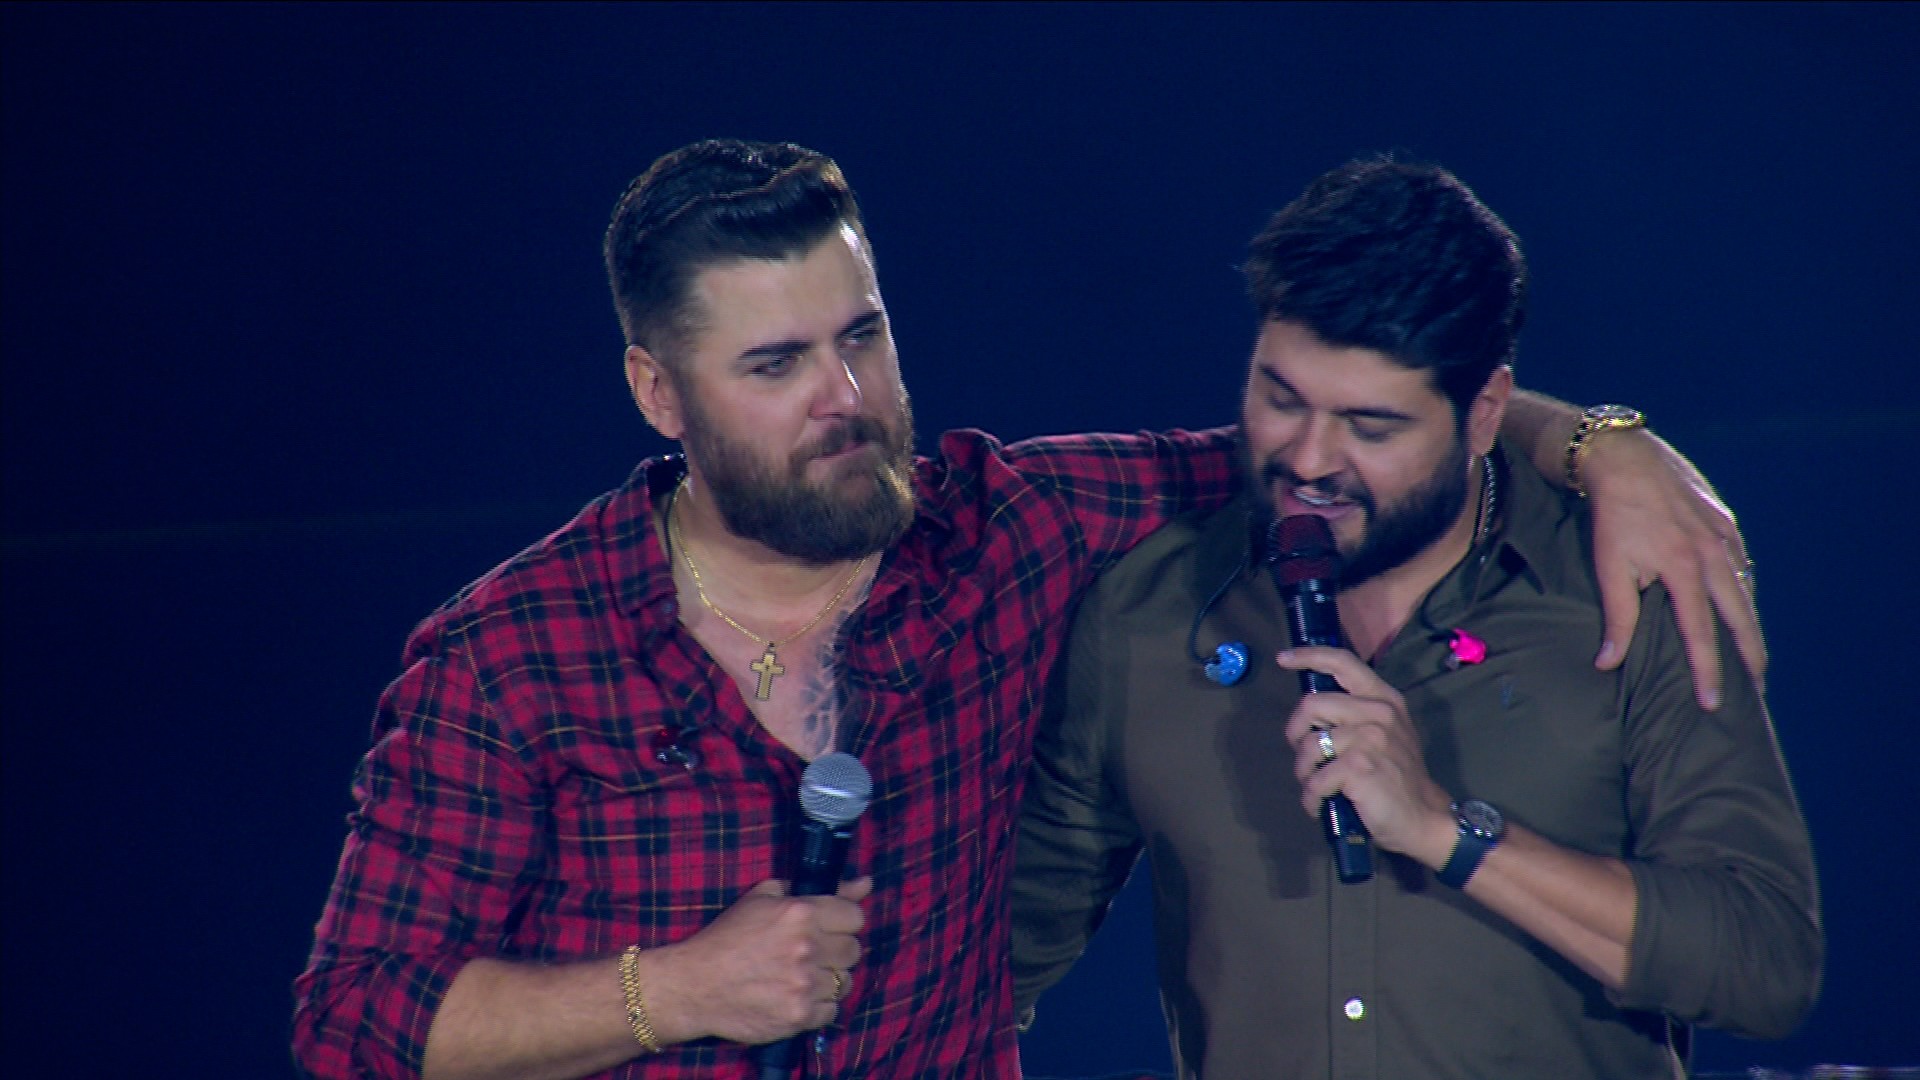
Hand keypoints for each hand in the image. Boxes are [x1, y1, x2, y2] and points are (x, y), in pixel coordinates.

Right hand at [647, 876, 870, 1045]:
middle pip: (853, 950)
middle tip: (812, 953)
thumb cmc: (727, 938)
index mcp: (800, 913)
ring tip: (802, 977)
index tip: (828, 928)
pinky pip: (831, 1010)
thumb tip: (864, 883)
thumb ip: (816, 889)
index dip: (842, 922)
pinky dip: (818, 1006)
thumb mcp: (763, 898)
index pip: (854, 916)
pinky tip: (796, 997)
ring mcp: (804, 984)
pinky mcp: (799, 1015)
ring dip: (829, 980)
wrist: (695, 985)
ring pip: (845, 982)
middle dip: (836, 951)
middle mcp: (807, 947)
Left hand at [1278, 648, 1455, 866]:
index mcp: (1383, 699)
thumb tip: (1311, 708)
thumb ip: (1355, 714)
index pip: (1343, 662)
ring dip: (1304, 771)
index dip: (1309, 656)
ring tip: (1317, 786)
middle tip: (1306, 757)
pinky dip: (1311, 797)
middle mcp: (1377, 712)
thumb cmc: (1397, 777)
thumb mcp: (1385, 733)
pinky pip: (1314, 780)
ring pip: (1307, 745)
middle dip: (1296, 733)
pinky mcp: (1357, 767)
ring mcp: (1368, 739)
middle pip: (1311, 705)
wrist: (1423, 817)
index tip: (1283, 659)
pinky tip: (1320, 805)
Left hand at [1580, 427, 1764, 708]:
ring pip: (1745, 588)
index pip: (1701, 634)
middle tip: (1757, 687)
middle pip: (1740, 615)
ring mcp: (1723, 534)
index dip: (1709, 672)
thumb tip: (1608, 663)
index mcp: (1685, 569)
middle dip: (1750, 654)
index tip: (1714, 703)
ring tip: (1752, 651)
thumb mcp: (1608, 567)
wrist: (1623, 458)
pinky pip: (1741, 563)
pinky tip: (1742, 602)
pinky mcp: (1723, 520)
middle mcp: (1713, 554)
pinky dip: (1745, 587)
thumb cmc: (1611, 516)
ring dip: (1751, 622)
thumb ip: (1617, 617)